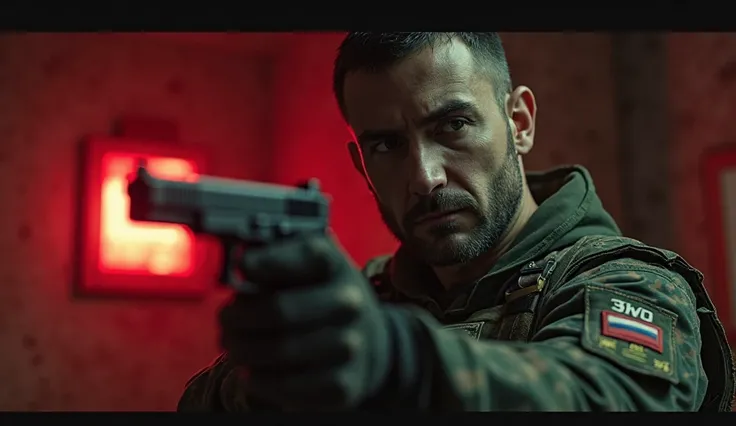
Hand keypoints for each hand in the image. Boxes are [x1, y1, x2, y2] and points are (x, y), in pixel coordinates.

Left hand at [218, 235, 392, 409]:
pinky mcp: (344, 386)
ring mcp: (351, 346)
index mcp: (336, 266)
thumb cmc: (319, 298)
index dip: (270, 260)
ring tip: (233, 347)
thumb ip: (272, 261)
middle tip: (224, 320)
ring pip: (280, 351)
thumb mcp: (304, 269)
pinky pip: (289, 386)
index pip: (306, 255)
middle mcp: (350, 303)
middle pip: (280, 310)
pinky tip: (251, 372)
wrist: (366, 342)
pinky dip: (260, 381)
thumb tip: (241, 266)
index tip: (242, 266)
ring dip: (243, 350)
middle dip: (239, 317)